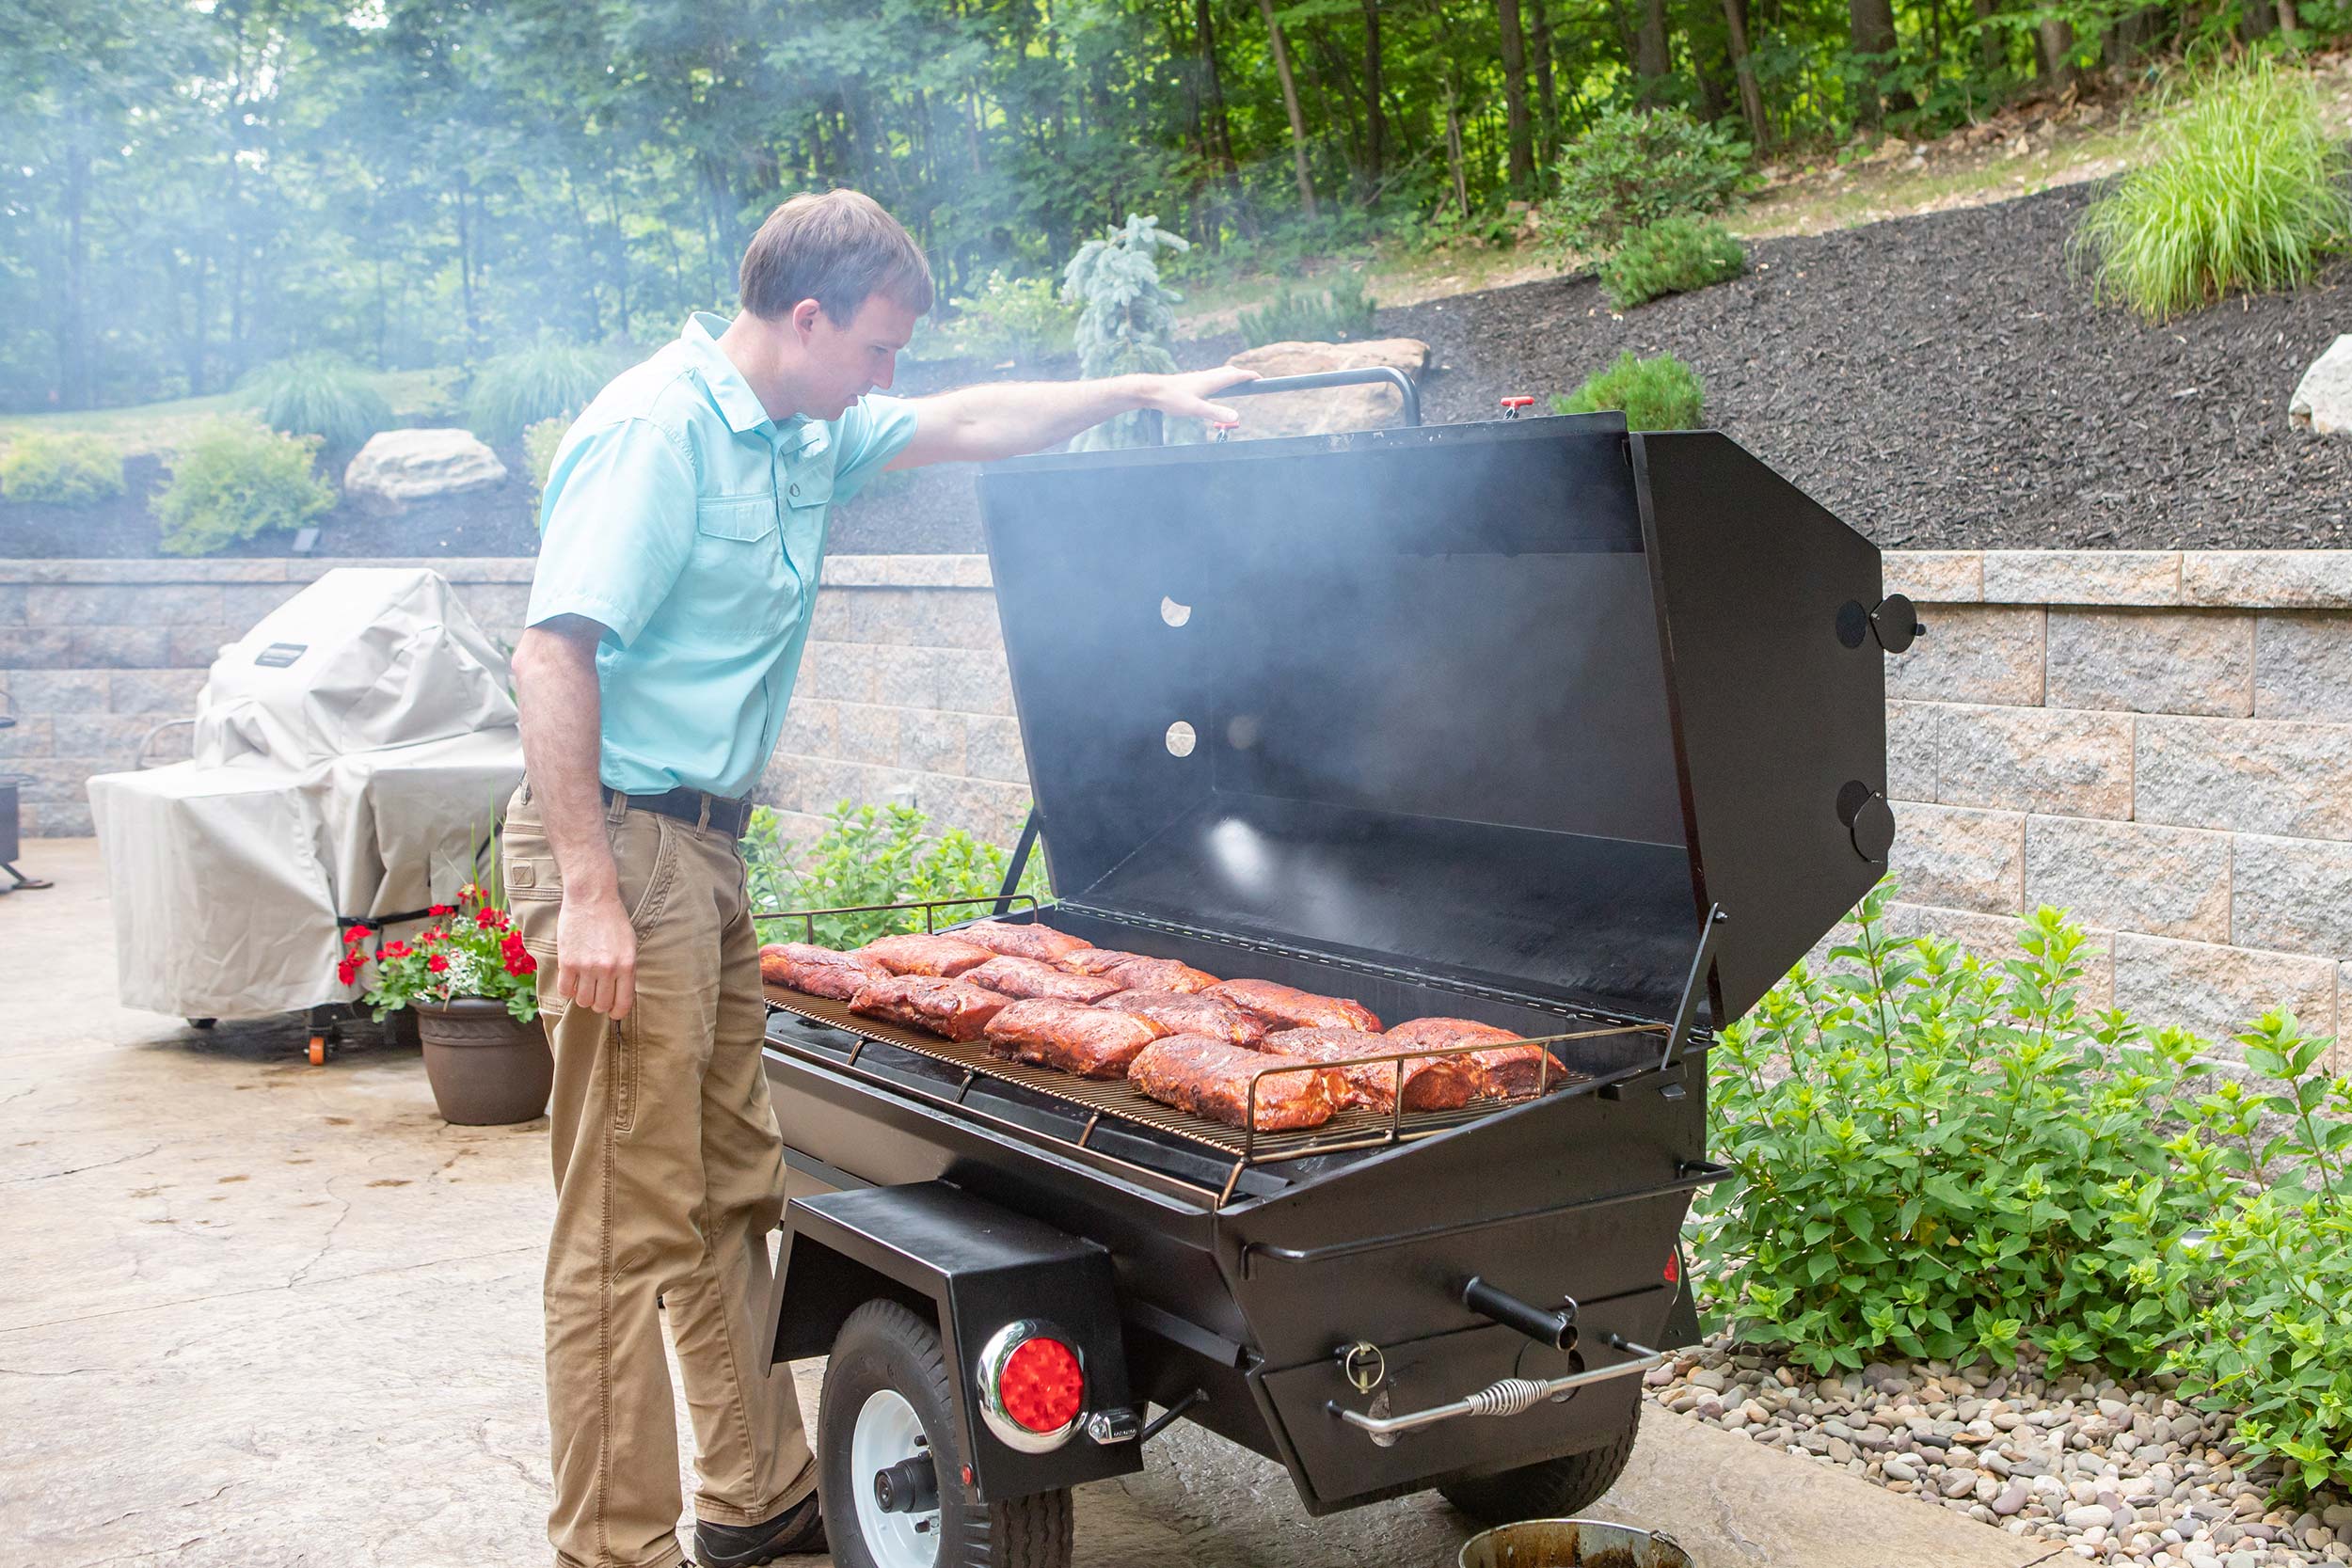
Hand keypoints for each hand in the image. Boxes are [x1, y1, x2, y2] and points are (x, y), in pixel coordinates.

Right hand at [556, 889, 637, 1018]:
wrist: (592, 898)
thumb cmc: (613, 920)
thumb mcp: (629, 945)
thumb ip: (626, 969)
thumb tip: (620, 993)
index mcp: (627, 965)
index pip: (623, 1003)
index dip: (617, 1013)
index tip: (613, 1013)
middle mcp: (607, 969)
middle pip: (600, 1005)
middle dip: (599, 1004)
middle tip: (596, 994)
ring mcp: (586, 966)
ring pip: (582, 1001)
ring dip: (583, 997)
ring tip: (584, 985)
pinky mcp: (567, 962)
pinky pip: (565, 990)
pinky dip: (568, 989)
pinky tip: (571, 980)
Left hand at [1140, 366, 1258, 425]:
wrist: (1153, 391)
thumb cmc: (1172, 398)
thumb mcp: (1196, 409)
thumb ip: (1216, 412)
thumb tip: (1236, 416)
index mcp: (1211, 381)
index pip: (1235, 376)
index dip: (1249, 376)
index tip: (1260, 378)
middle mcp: (1206, 376)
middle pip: (1229, 372)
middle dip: (1243, 374)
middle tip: (1252, 380)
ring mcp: (1198, 378)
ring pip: (1220, 374)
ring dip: (1232, 376)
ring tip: (1237, 382)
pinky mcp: (1192, 382)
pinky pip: (1211, 377)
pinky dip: (1220, 379)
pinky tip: (1214, 387)